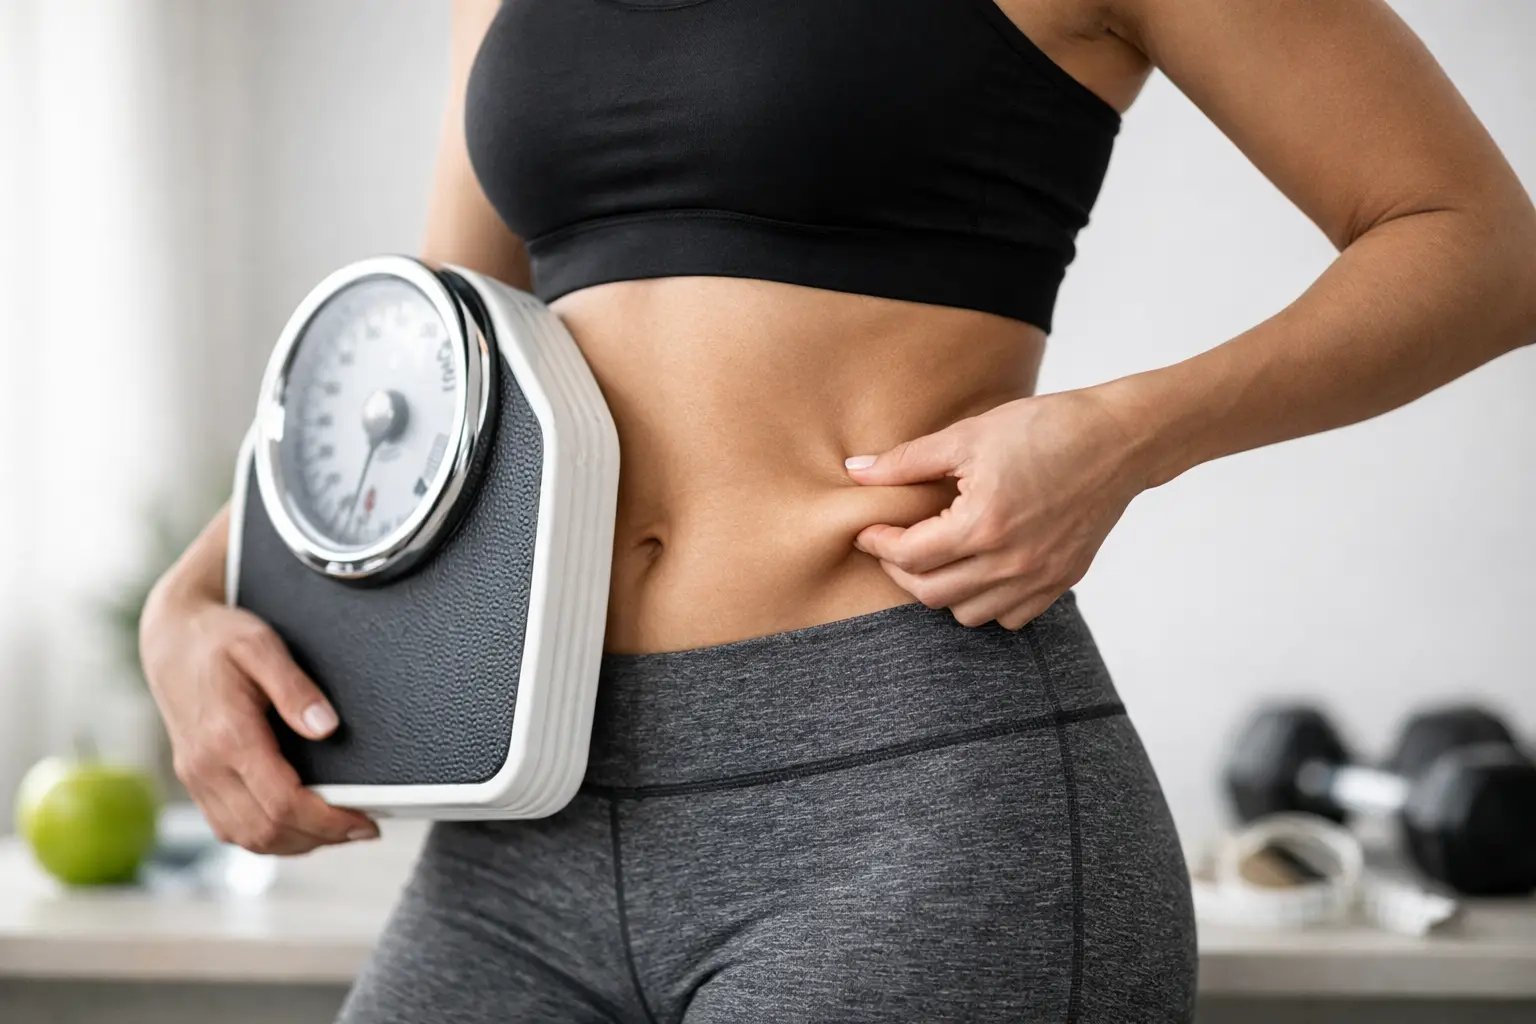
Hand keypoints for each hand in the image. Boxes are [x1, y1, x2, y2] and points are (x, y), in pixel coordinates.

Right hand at [139, 582, 378, 854]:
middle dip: (320, 838)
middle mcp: (205, 767)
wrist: (169, 638)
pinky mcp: (195, 782)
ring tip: (339, 829)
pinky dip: (269, 836)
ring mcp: (196, 779)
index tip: (364, 821)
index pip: (282, 803)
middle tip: (362, 828)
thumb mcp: (261, 646)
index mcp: (227, 736)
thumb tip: (328, 728)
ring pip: (247, 838)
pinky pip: (231, 828)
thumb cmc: (217, 639)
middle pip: (267, 831)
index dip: (328, 821)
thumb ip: (295, 688)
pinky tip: (300, 824)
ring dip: (296, 843)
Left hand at [844, 388, 1147, 628]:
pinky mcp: (1061, 581)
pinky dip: (986, 603)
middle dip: (901, 572)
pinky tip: (979, 570)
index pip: (909, 556)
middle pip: (931, 593)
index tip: (868, 531)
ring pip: (968, 614)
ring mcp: (1039, 577)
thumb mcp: (969, 434)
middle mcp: (1010, 561)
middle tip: (892, 546)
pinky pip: (1010, 617)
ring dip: (942, 591)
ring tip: (936, 558)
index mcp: (982, 523)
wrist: (1120, 439)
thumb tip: (857, 472)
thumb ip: (907, 461)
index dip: (878, 545)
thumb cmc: (1046, 428)